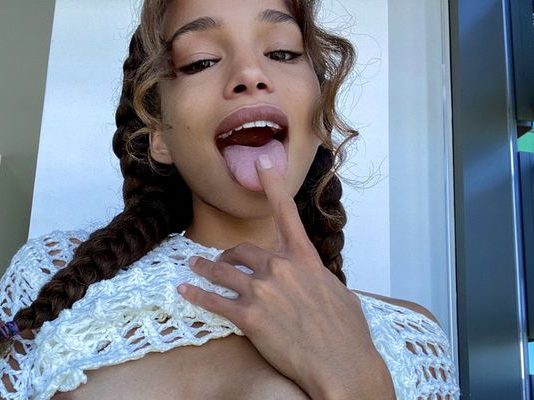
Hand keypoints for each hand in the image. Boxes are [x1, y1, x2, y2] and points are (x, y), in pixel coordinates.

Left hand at [177, 155, 393, 398]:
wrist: (342, 364)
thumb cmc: (347, 334)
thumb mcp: (338, 295)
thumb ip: (318, 280)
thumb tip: (313, 281)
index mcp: (306, 259)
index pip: (286, 213)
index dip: (272, 184)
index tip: (261, 162)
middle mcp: (282, 268)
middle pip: (242, 251)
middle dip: (228, 257)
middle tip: (218, 262)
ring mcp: (263, 291)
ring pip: (223, 272)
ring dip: (204, 269)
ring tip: (193, 269)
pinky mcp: (249, 317)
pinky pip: (214, 301)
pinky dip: (196, 296)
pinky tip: (185, 292)